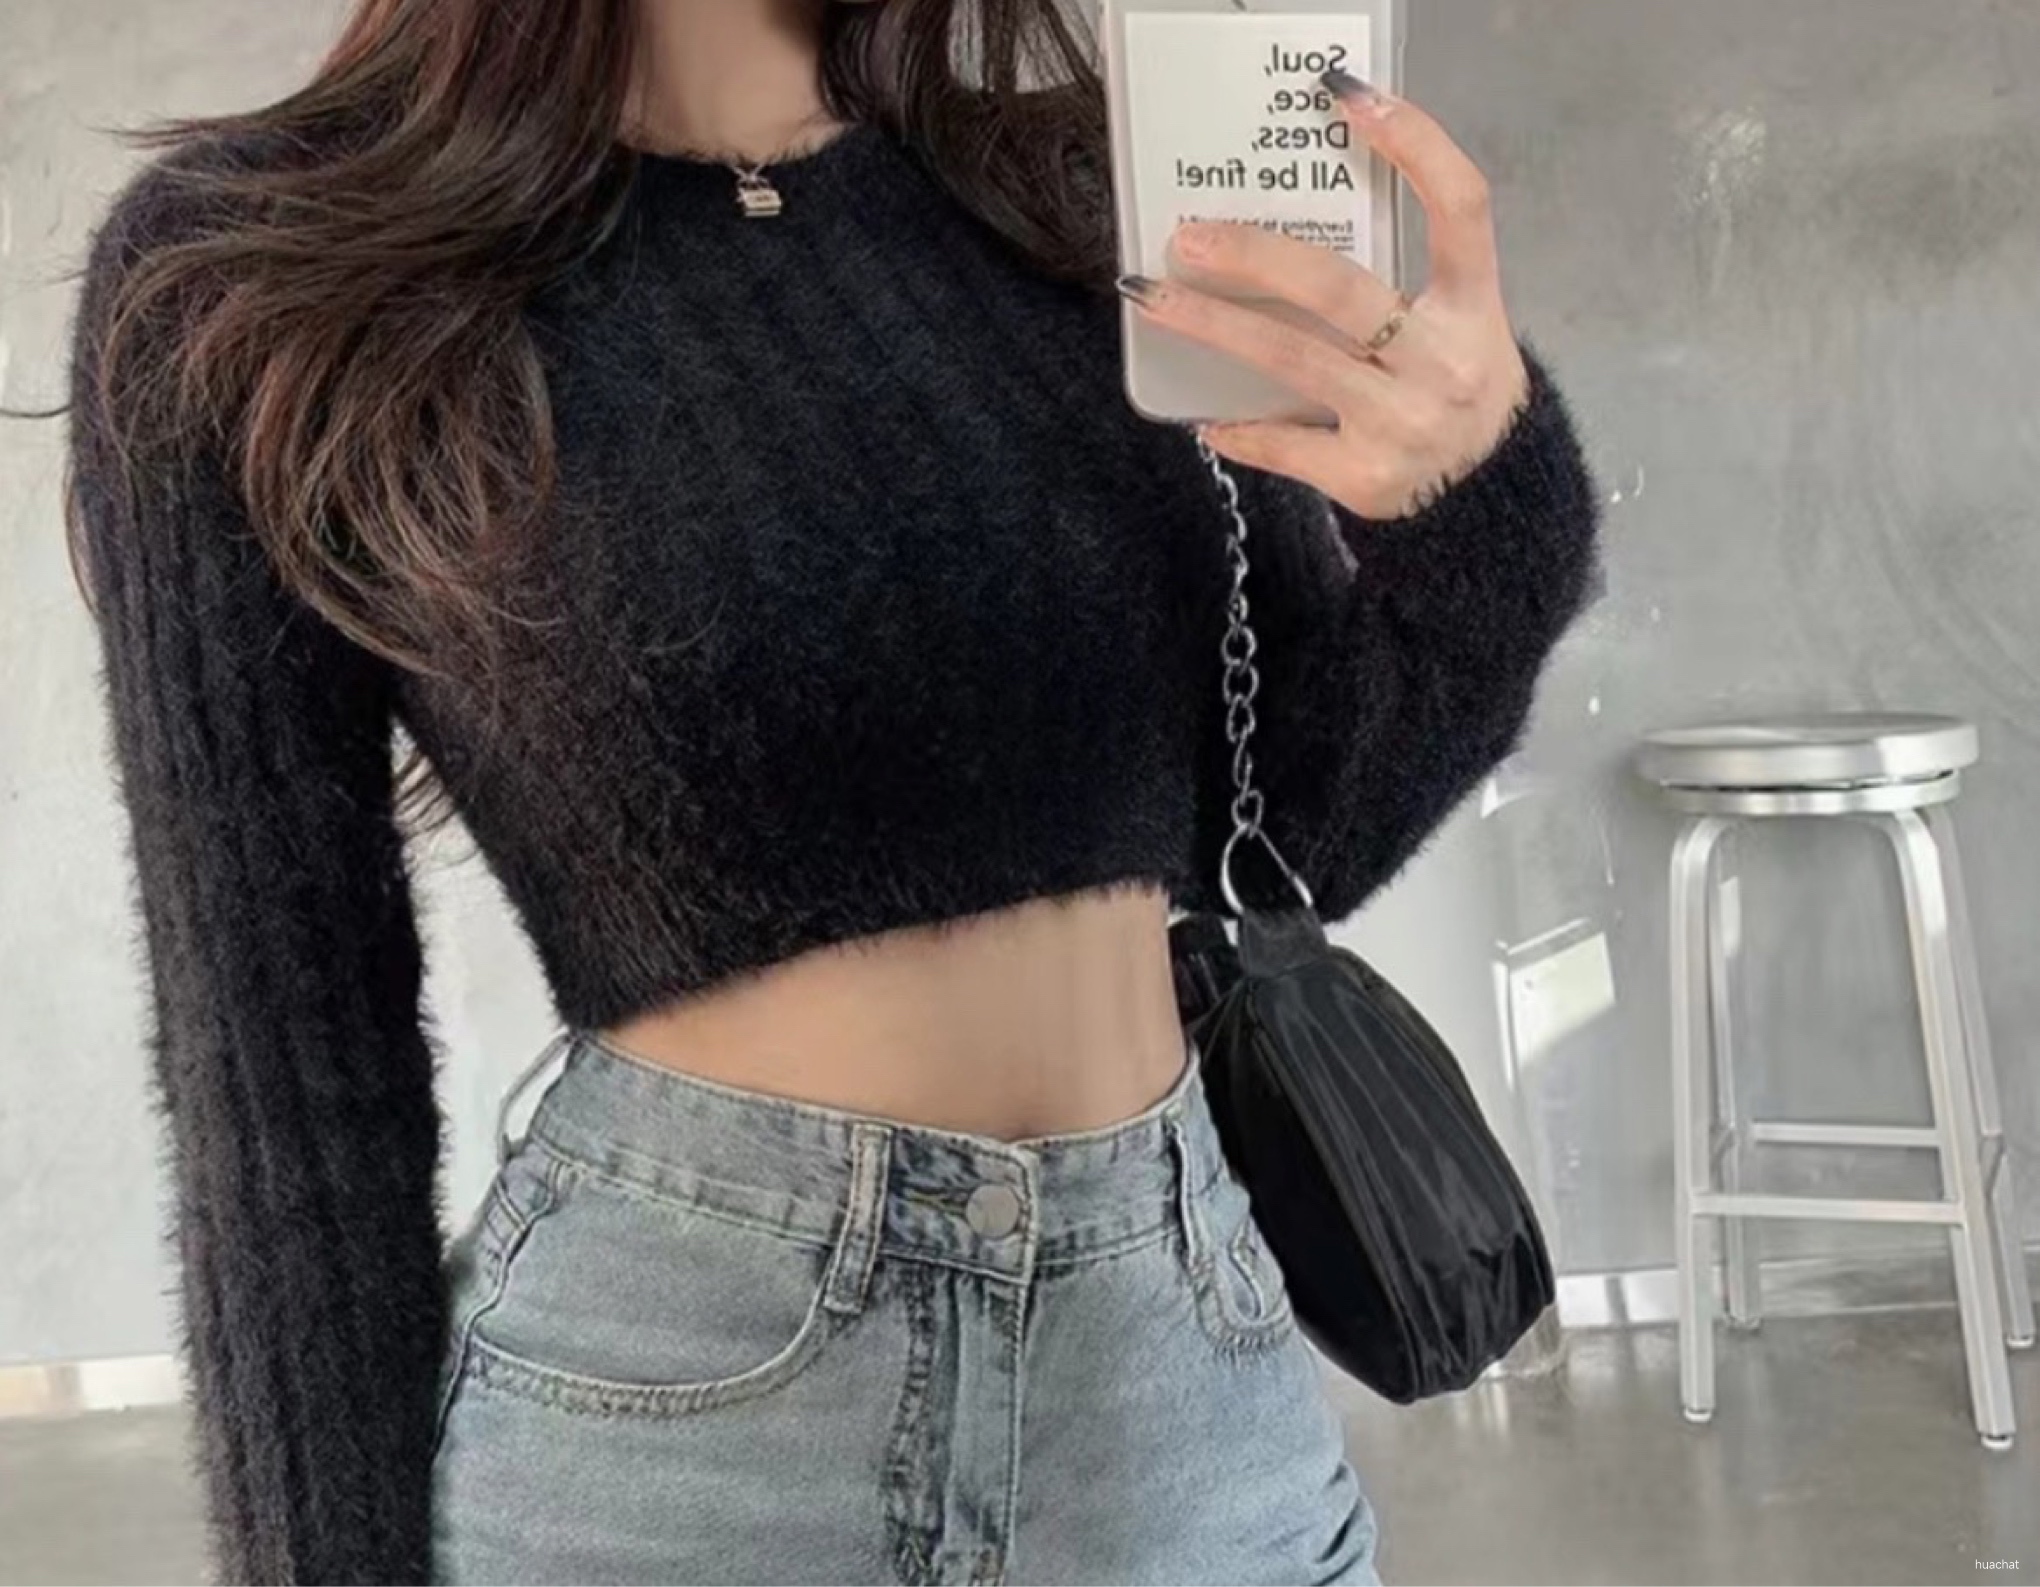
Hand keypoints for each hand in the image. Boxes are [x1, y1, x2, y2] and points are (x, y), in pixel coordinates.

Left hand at [1117, 71, 1528, 521]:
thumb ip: (1397, 286)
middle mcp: (1443, 361)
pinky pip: (1283, 444)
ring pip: (1291, 359)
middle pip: (1340, 288)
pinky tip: (1203, 416)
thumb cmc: (1453, 395)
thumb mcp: (1457, 329)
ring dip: (1213, 326)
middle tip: (1190, 235)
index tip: (1347, 97)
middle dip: (1255, 255)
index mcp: (1474, 307)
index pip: (1460, 204)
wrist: (1490, 506)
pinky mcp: (1367, 478)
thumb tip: (1283, 244)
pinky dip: (1238, 429)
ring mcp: (1405, 422)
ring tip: (1153, 301)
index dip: (1413, 143)